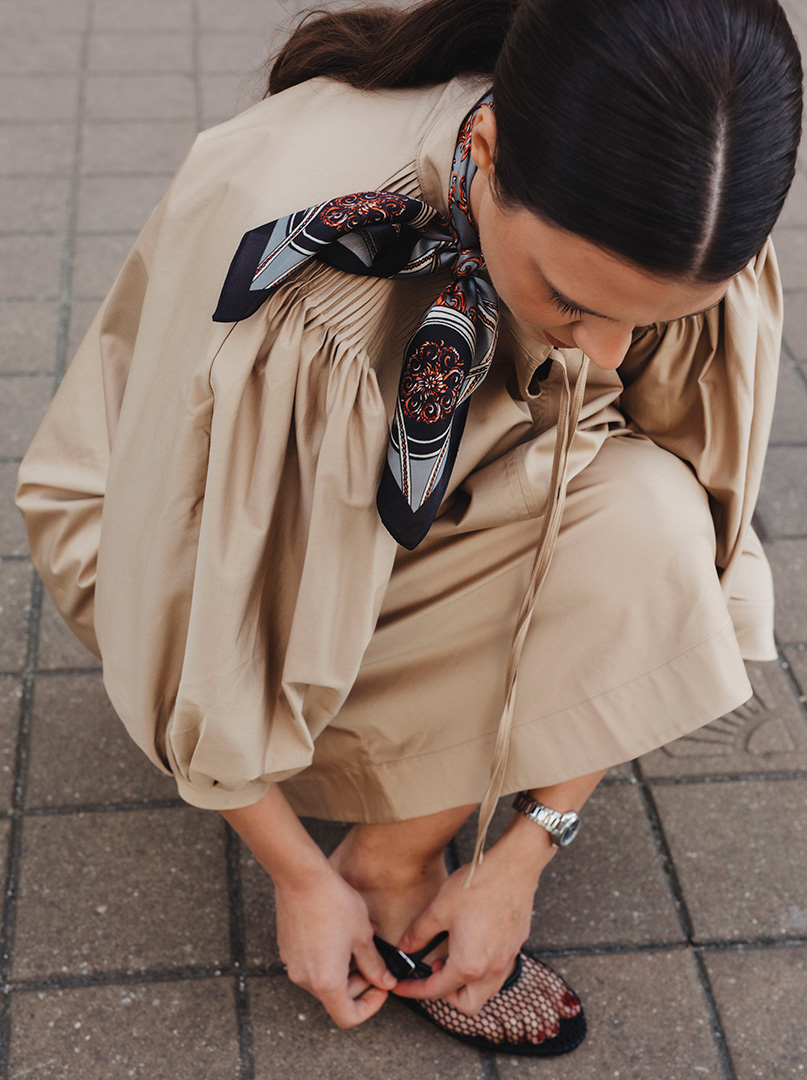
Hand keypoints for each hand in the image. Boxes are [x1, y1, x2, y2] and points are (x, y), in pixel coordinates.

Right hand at [275, 863, 396, 1027]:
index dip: (369, 1007)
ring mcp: (293, 965)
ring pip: (324, 979)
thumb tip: (385, 982)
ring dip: (345, 968)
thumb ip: (375, 965)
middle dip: (360, 983)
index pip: (348, 1017)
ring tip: (359, 941)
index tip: (380, 988)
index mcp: (326, 982)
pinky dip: (329, 957)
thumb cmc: (334, 904)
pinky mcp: (287, 950)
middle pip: (336, 998)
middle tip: (373, 960)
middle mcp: (305, 979)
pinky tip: (340, 933)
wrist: (301, 877)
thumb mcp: (363, 936)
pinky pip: (311, 964)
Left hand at [391, 838, 543, 1014]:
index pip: (436, 991)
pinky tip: (472, 945)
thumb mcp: (439, 909)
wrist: (513, 867)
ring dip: (465, 985)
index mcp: (468, 965)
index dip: (413, 990)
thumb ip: (419, 932)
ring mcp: (507, 959)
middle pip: (466, 1004)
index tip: (401, 986)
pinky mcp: (516, 946)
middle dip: (446, 995)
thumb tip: (406, 947)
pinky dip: (481, 970)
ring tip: (452, 958)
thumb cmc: (477, 886)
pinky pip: (497, 972)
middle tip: (433, 972)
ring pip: (485, 991)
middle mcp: (491, 970)